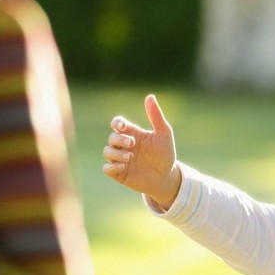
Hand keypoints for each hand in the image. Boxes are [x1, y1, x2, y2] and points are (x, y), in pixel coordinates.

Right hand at [102, 94, 180, 209]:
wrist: (167, 177)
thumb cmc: (165, 154)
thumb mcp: (163, 134)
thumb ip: (156, 116)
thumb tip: (149, 96)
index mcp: (133, 134)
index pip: (117, 124)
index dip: (117, 123)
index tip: (124, 127)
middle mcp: (124, 146)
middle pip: (111, 137)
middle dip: (119, 139)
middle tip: (132, 144)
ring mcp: (120, 159)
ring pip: (107, 151)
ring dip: (116, 153)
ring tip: (131, 157)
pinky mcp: (119, 173)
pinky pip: (107, 168)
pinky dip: (112, 166)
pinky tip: (124, 166)